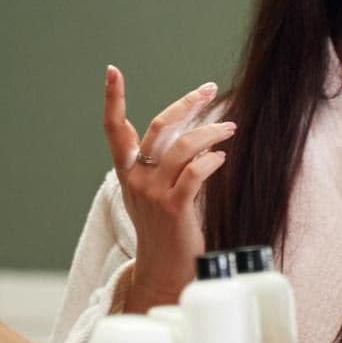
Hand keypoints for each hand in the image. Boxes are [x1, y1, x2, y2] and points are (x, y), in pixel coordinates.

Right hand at [102, 64, 234, 309]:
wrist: (163, 271)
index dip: (112, 99)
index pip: (113, 129)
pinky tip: (221, 158)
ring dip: (210, 132)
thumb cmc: (163, 230)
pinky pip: (195, 172)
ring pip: (182, 146)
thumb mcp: (150, 193)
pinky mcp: (174, 209)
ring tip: (229, 127)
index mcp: (127, 172)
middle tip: (210, 89)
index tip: (111, 71)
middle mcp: (136, 180)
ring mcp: (154, 194)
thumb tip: (182, 129)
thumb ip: (157, 163)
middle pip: (160, 127)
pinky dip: (211, 160)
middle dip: (187, 103)